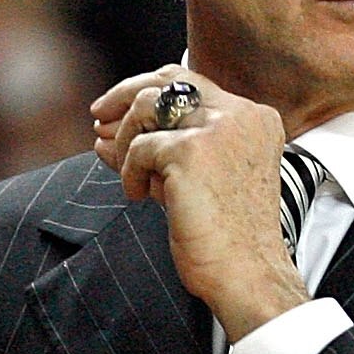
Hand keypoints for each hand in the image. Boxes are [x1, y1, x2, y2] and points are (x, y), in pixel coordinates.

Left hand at [92, 65, 306, 342]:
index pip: (192, 82)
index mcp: (255, 119)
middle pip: (168, 80)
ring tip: (129, 175)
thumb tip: (107, 132)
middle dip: (124, 95)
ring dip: (126, 140)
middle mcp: (241, 115)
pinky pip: (139, 148)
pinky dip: (130, 172)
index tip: (118, 109)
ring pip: (147, 106)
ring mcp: (217, 129)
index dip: (148, 91)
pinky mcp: (190, 150)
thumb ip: (167, 146)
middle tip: (98, 117)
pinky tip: (139, 197)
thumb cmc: (229, 238)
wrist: (247, 274)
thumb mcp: (201, 178)